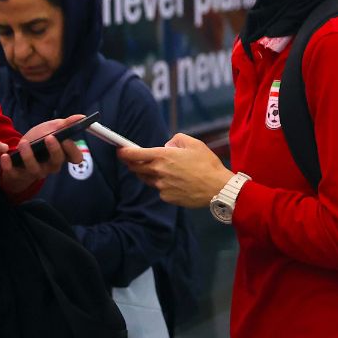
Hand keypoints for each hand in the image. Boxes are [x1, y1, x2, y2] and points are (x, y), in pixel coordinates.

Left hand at [0, 115, 85, 194]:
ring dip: (29, 156)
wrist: (19, 155)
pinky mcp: (18, 175)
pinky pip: (14, 173)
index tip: (67, 140)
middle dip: (54, 150)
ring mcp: (35, 172)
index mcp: (61, 155)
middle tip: (49, 137)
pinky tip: (5, 156)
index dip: (73, 150)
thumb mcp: (51, 129)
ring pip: (35, 169)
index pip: (75, 158)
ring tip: (24, 142)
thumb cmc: (39, 141)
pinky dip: (9, 165)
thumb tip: (81, 117)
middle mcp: (51, 166)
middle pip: (56, 162)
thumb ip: (65, 124)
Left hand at [119, 133, 233, 207]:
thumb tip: (167, 146)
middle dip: (132, 163)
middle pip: (136, 168)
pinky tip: (175, 182)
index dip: (124, 152)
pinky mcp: (167, 197)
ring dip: (148, 173)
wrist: (217, 188)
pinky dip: (162, 184)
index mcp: (163, 156)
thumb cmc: (207, 164)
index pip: (134, 154)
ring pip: (147, 179)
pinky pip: (159, 189)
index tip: (120, 150)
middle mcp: (158, 172)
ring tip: (160, 170)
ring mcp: (161, 186)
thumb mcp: (194, 143)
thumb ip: (176, 140)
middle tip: (134, 159)